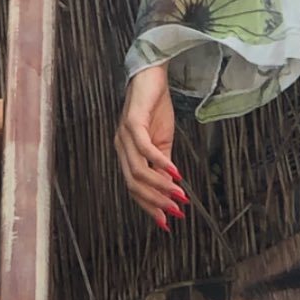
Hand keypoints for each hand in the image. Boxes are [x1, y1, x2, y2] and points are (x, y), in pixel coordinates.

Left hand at [113, 63, 188, 231]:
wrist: (152, 77)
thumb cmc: (156, 109)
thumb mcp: (163, 142)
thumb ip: (162, 165)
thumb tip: (172, 189)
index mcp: (126, 155)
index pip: (134, 188)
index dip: (149, 206)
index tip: (166, 222)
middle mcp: (120, 148)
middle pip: (133, 184)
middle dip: (155, 201)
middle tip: (176, 212)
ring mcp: (124, 136)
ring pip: (138, 170)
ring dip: (160, 186)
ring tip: (179, 195)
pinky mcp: (132, 122)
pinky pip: (144, 148)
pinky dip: (160, 163)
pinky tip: (175, 173)